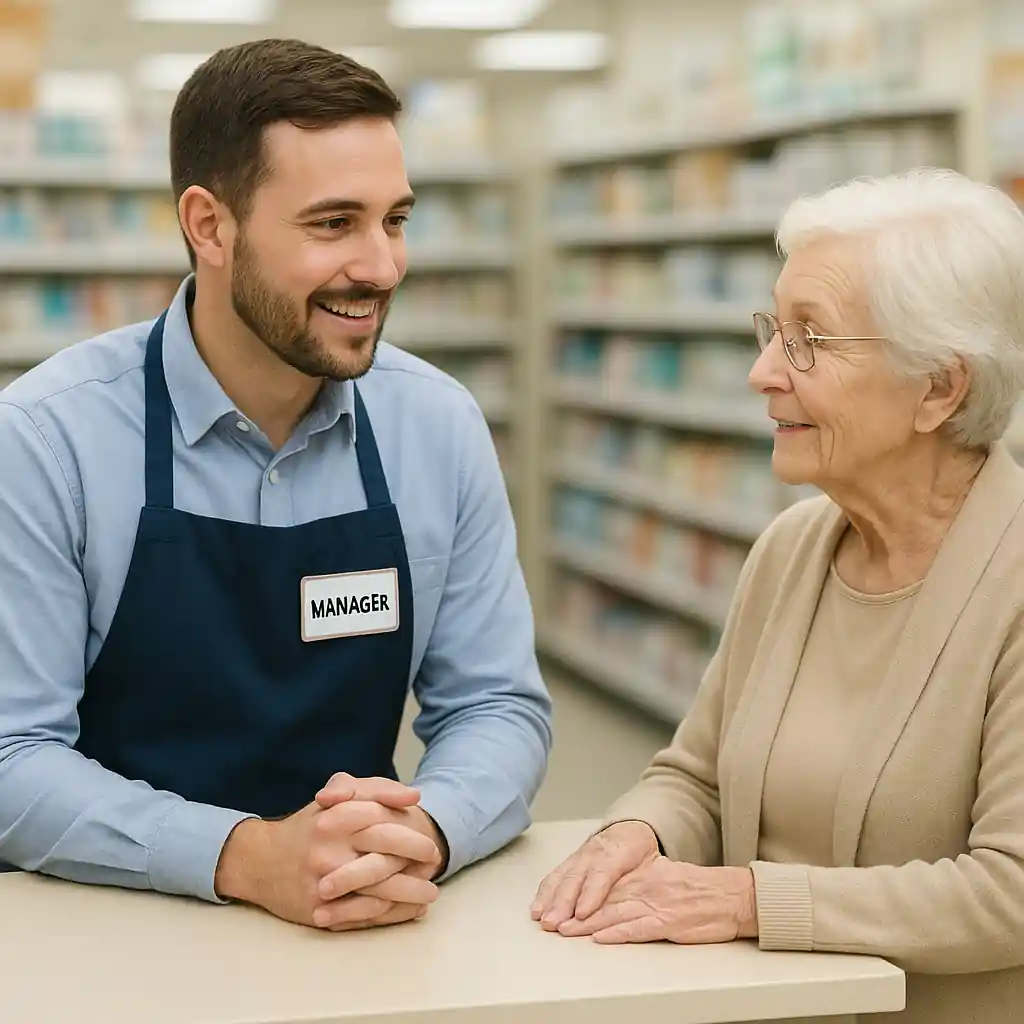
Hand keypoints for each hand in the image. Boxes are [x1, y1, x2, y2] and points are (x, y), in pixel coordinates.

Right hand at [214, 781, 439, 930]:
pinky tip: (411, 908)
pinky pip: (364, 915)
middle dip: (416, 858)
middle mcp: (328, 848)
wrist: (259, 861)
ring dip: (411, 892)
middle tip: (434, 861)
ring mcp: (324, 881)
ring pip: (379, 890)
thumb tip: (414, 796)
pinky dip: (393, 914)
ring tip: (431, 892)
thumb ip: (375, 790)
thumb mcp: (336, 798)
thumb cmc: (308, 827)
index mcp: (335, 817)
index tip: (430, 839)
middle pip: (385, 854)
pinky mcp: (319, 910)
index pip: (384, 819)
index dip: (412, 830)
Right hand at [530, 820, 659, 930]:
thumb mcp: (652, 859)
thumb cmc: (640, 849)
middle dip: (563, 902)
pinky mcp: (569, 862)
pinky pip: (554, 876)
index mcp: (616, 852)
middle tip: (554, 922)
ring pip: (561, 877)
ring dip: (549, 899)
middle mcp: (593, 853)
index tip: (581, 914)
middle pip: (575, 878)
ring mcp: (578, 857)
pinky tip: (537, 907)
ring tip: (541, 918)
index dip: (590, 894)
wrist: (628, 829)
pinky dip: (544, 893)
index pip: (601, 874)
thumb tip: (652, 895)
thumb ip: (648, 876)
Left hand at [557, 858, 757, 944]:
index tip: (558, 901)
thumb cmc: (700, 890)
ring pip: (613, 913)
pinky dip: (617, 933)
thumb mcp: (666, 875)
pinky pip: (637, 928)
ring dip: (586, 923)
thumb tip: (617, 887)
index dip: (578, 893)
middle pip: (602, 898)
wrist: (732, 897)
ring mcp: (656, 903)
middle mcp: (645, 885)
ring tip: (565, 930)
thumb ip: (641, 880)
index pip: (604, 882)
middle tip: (550, 919)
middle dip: (574, 910)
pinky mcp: (668, 922)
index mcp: (644, 872)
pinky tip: (600, 937)